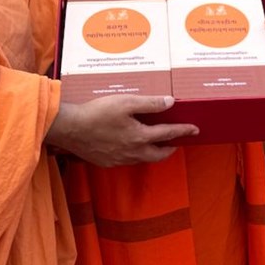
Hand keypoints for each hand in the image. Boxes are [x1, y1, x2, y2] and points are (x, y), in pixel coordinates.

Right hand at [46, 95, 197, 166]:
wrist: (70, 129)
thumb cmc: (97, 113)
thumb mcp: (126, 102)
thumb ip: (149, 103)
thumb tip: (169, 102)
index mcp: (139, 137)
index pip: (167, 134)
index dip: (183, 130)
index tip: (194, 129)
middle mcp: (132, 152)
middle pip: (158, 154)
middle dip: (170, 149)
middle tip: (176, 142)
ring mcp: (119, 159)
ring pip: (142, 159)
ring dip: (153, 153)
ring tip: (155, 145)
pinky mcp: (106, 162)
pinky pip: (127, 161)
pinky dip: (135, 155)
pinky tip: (131, 148)